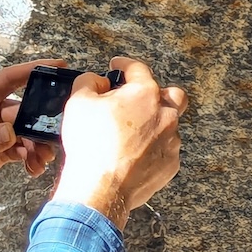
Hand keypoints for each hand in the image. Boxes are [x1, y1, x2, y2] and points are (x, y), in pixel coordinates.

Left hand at [0, 59, 63, 199]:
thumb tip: (13, 133)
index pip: (7, 79)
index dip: (32, 70)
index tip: (59, 65)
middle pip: (23, 110)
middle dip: (39, 124)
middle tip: (54, 138)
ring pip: (25, 133)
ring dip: (37, 145)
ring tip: (42, 160)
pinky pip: (21, 151)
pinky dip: (31, 159)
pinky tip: (33, 168)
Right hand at [52, 57, 187, 228]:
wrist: (101, 186)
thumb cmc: (90, 143)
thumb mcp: (78, 102)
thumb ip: (89, 82)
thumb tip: (99, 80)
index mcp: (145, 95)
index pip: (138, 69)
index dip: (125, 64)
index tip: (118, 65)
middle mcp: (166, 115)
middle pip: (173, 95)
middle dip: (157, 92)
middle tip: (138, 98)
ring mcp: (172, 140)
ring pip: (168, 125)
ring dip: (152, 124)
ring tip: (128, 133)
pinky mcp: (171, 162)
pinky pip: (164, 149)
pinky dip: (151, 147)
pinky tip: (133, 153)